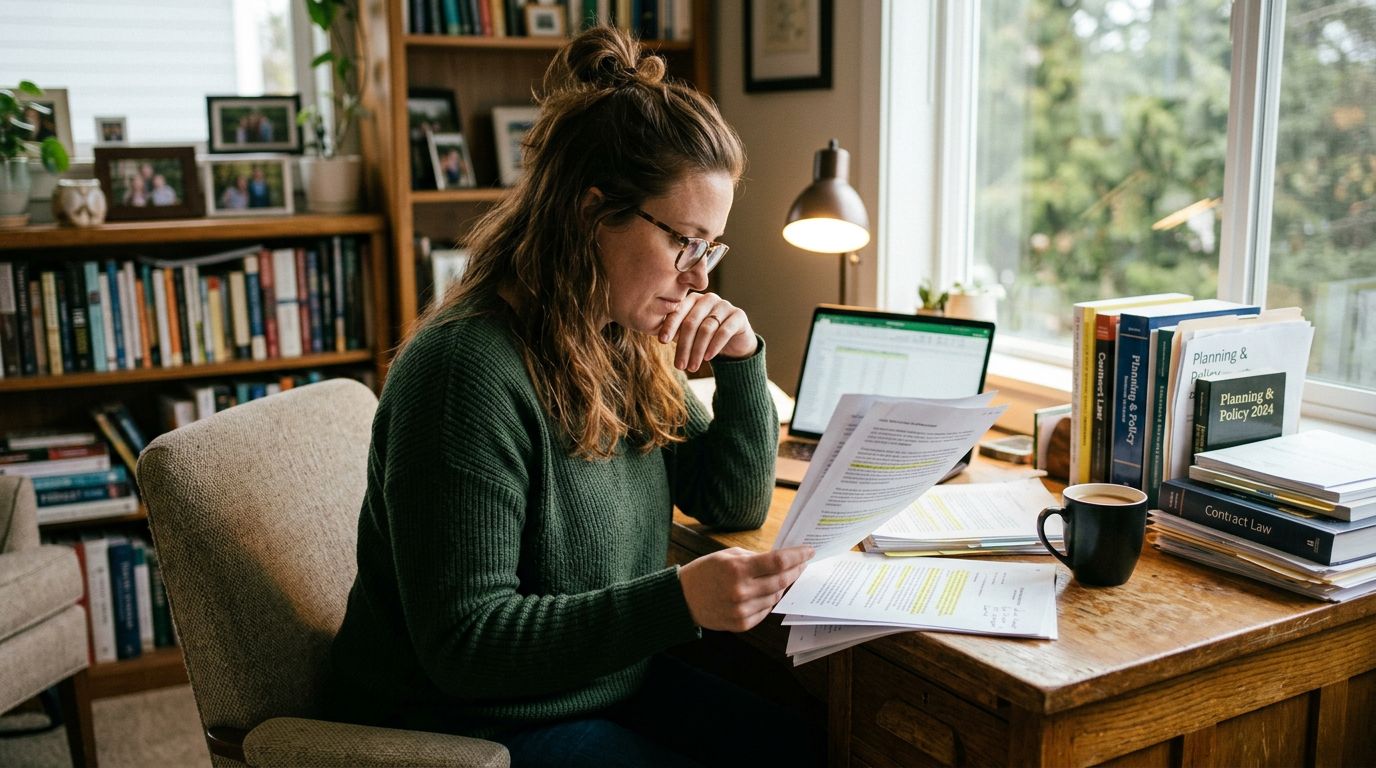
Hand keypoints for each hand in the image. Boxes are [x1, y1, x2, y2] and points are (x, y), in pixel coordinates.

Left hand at [659, 293, 757, 371]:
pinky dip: (714, 346)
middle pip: (692, 322)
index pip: (678, 310)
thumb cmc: (706, 337)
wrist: (734, 342)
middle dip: (684, 346)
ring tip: (692, 367)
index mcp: (693, 299)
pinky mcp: (738, 315)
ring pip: (707, 328)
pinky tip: (708, 358)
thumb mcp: (689, 335)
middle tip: (679, 365)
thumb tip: (661, 337)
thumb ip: (677, 332)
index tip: (662, 341)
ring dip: (697, 350)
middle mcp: (709, 299)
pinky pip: (724, 331)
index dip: (670, 326)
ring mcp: (725, 305)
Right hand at [678, 546, 813, 631]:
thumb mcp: (728, 556)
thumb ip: (755, 558)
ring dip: (781, 586)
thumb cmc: (706, 572)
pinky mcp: (741, 624)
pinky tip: (764, 592)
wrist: (683, 599)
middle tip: (802, 564)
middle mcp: (741, 591)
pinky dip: (768, 600)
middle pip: (781, 581)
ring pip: (775, 596)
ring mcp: (741, 610)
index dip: (797, 556)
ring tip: (779, 578)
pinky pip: (765, 610)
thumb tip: (781, 560)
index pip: (778, 562)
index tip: (809, 551)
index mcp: (737, 569)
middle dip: (795, 571)